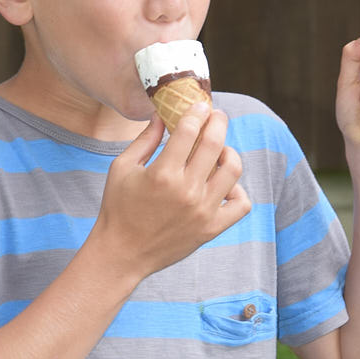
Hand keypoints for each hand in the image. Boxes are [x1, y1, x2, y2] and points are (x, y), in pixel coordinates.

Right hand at [92, 104, 250, 278]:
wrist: (122, 253)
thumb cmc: (118, 208)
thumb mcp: (122, 168)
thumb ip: (145, 139)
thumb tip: (162, 115)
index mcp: (163, 174)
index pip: (189, 130)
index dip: (197, 112)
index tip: (200, 105)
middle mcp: (187, 191)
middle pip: (215, 143)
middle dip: (218, 121)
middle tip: (217, 116)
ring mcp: (203, 211)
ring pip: (233, 170)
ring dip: (229, 152)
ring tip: (220, 150)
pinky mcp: (211, 229)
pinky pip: (241, 205)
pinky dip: (238, 191)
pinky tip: (224, 185)